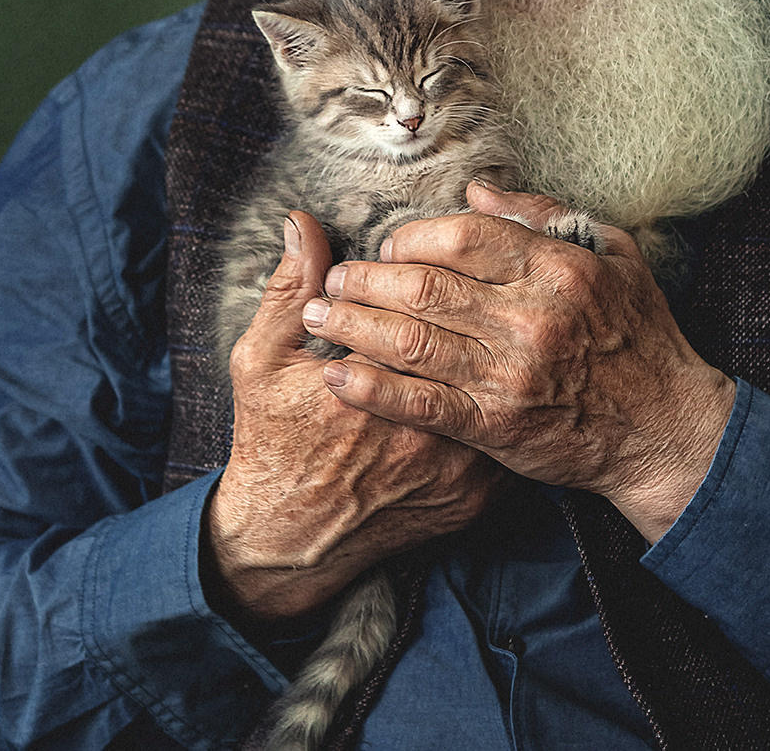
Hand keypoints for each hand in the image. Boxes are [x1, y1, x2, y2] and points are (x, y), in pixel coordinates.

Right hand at [205, 211, 503, 623]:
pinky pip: (508, 432)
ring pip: (498, 384)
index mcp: (370, 388)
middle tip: (450, 285)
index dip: (420, 273)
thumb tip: (303, 224)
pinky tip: (501, 367)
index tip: (409, 262)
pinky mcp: (475, 496)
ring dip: (497, 344)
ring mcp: (457, 468)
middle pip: (468, 342)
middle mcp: (424, 430)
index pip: (420, 308)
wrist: (289, 544)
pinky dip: (506, 397)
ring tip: (481, 317)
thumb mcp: (262, 360)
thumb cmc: (271, 443)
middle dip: (467, 301)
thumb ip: (288, 290)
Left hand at [303, 184, 735, 543]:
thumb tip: (477, 188)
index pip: (464, 236)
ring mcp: (510, 372)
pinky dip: (374, 388)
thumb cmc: (640, 334)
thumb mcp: (612, 254)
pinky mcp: (496, 425)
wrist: (664, 428)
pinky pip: (421, 403)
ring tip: (318, 315)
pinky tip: (338, 376)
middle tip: (335, 277)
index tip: (390, 244)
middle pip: (425, 284)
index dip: (414, 235)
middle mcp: (530, 316)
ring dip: (355, 325)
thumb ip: (542, 217)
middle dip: (367, 277)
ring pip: (412, 339)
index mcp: (556, 268)